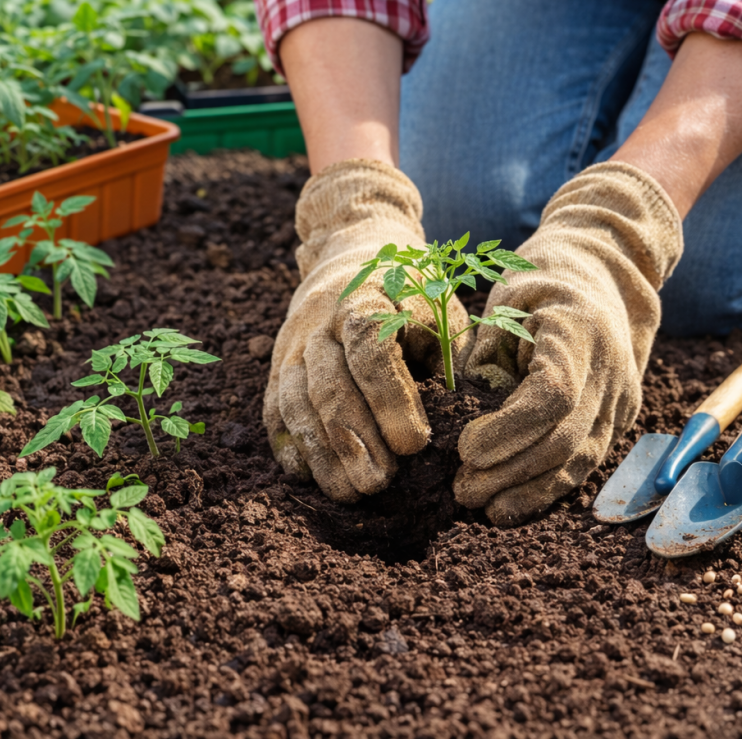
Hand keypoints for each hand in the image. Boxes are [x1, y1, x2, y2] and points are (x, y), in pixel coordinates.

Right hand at [265, 159, 468, 501]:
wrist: (352, 249)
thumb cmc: (412, 293)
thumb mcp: (442, 310)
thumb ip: (452, 358)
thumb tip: (466, 418)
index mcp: (370, 296)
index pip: (371, 348)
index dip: (391, 399)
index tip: (416, 444)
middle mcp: (323, 319)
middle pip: (329, 382)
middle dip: (354, 439)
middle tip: (380, 484)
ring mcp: (294, 342)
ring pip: (297, 400)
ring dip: (322, 452)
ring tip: (350, 493)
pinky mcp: (278, 363)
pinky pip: (274, 407)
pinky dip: (291, 445)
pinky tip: (310, 477)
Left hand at [455, 162, 684, 525]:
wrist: (602, 273)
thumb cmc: (539, 283)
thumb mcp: (504, 301)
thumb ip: (486, 353)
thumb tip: (467, 411)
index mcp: (579, 331)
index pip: (552, 396)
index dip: (508, 431)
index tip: (464, 449)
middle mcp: (610, 370)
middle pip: (565, 438)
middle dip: (510, 472)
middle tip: (460, 488)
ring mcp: (622, 398)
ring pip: (580, 461)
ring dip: (528, 491)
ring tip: (481, 506)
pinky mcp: (619, 418)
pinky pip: (586, 463)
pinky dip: (547, 488)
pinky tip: (510, 505)